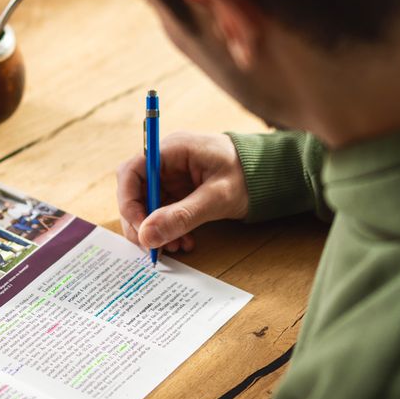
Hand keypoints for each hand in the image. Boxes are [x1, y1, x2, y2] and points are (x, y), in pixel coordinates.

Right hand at [116, 132, 248, 253]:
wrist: (271, 174)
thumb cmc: (248, 174)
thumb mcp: (217, 198)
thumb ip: (181, 216)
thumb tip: (147, 236)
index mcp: (172, 150)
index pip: (131, 172)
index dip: (128, 202)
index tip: (139, 229)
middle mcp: (166, 161)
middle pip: (134, 192)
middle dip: (141, 222)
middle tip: (152, 247)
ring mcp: (171, 177)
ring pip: (146, 206)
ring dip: (155, 230)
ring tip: (174, 248)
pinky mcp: (178, 191)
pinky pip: (162, 213)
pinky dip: (168, 230)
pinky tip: (184, 242)